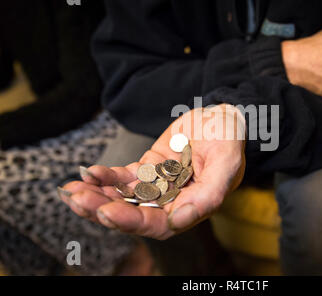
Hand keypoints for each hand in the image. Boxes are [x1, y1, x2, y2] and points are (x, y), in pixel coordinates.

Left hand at [59, 105, 245, 239]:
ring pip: (123, 196)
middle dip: (103, 208)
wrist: (221, 117)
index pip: (157, 224)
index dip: (131, 221)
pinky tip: (90, 173)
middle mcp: (171, 202)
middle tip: (79, 200)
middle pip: (133, 213)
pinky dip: (106, 176)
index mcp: (191, 208)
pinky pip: (123, 176)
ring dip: (97, 195)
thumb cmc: (229, 141)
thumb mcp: (227, 165)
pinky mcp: (148, 168)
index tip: (107, 211)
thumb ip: (209, 195)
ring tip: (73, 190)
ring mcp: (157, 185)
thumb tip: (179, 221)